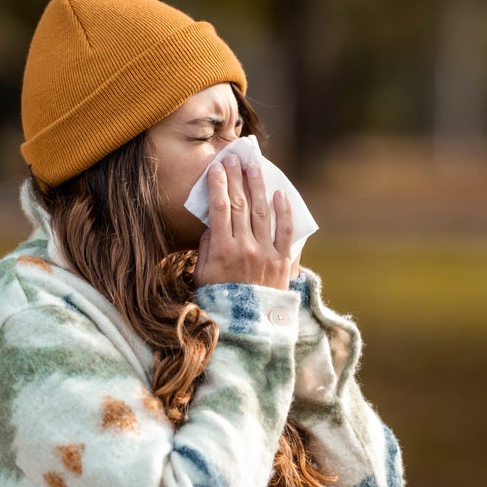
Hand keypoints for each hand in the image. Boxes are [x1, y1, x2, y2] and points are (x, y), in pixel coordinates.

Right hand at [194, 154, 293, 289]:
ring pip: (262, 212)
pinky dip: (283, 211)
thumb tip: (212, 222)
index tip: (217, 167)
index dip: (219, 184)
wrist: (246, 328)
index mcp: (221, 250)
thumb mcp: (202, 275)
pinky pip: (285, 232)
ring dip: (258, 186)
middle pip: (240, 204)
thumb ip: (206, 247)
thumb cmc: (219, 301)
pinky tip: (279, 194)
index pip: (220, 208)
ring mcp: (265, 254)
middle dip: (237, 178)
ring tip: (254, 167)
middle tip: (234, 158)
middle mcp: (244, 248)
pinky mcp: (282, 261)